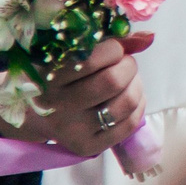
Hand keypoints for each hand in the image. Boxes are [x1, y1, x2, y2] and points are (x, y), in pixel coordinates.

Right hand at [0, 32, 154, 156]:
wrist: (37, 115)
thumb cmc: (61, 77)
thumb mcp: (71, 55)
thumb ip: (108, 41)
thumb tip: (149, 37)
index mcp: (49, 78)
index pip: (90, 59)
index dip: (114, 48)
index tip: (114, 48)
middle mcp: (57, 107)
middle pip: (113, 81)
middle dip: (128, 66)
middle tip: (124, 64)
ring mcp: (73, 131)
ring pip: (126, 102)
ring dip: (136, 85)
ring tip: (128, 81)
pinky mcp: (88, 147)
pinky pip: (130, 124)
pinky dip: (138, 105)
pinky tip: (128, 98)